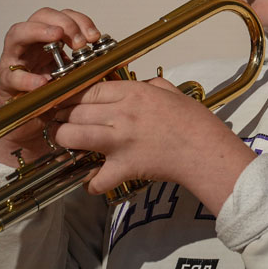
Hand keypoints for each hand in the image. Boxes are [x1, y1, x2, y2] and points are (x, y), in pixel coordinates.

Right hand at [0, 7, 101, 166]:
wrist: (36, 133)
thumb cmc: (57, 102)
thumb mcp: (79, 81)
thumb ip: (92, 68)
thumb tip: (119, 59)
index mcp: (50, 42)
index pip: (64, 17)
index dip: (80, 21)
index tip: (95, 36)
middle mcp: (31, 46)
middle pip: (40, 16)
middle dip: (62, 23)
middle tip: (79, 41)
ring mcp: (15, 61)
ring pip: (17, 34)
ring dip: (38, 32)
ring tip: (56, 38)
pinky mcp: (5, 83)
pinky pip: (11, 75)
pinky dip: (26, 77)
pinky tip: (43, 81)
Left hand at [53, 77, 256, 213]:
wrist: (207, 151)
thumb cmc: (195, 121)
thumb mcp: (171, 92)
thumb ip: (150, 85)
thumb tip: (139, 86)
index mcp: (132, 92)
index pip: (88, 89)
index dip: (71, 96)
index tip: (66, 102)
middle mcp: (121, 113)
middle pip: (74, 111)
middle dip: (62, 117)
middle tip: (60, 123)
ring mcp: (120, 141)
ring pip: (72, 137)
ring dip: (64, 142)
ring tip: (67, 146)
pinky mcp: (125, 167)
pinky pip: (96, 178)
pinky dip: (91, 183)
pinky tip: (93, 182)